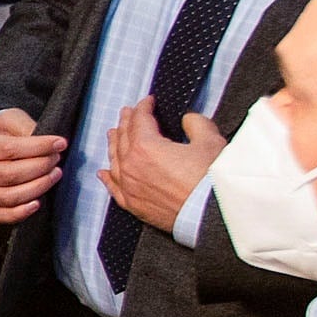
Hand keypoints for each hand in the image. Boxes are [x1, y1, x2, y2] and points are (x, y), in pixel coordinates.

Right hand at [0, 106, 64, 223]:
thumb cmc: (0, 130)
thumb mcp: (11, 119)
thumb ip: (28, 128)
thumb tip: (50, 145)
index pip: (10, 150)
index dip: (39, 148)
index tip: (60, 144)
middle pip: (10, 175)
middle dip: (40, 167)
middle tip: (57, 159)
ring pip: (7, 197)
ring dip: (37, 188)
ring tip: (54, 175)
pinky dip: (18, 213)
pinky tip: (36, 204)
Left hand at [101, 96, 225, 233]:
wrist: (212, 215)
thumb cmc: (211, 180)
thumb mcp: (210, 141)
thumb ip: (196, 124)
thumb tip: (188, 120)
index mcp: (145, 146)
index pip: (140, 120)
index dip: (144, 107)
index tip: (148, 101)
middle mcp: (130, 166)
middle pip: (123, 138)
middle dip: (126, 122)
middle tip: (127, 113)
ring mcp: (129, 187)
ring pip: (115, 160)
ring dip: (114, 144)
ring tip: (114, 134)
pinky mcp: (134, 205)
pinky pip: (114, 188)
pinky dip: (108, 178)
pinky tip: (103, 173)